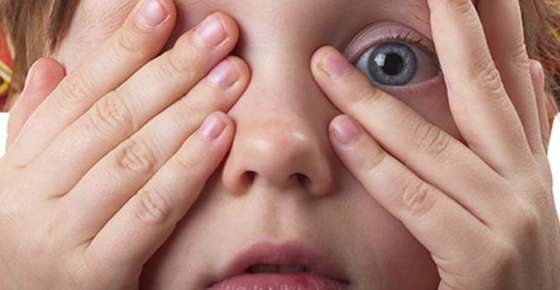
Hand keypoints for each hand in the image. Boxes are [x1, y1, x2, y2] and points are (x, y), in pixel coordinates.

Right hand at [0, 0, 248, 288]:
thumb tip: (54, 66)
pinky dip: (186, 169)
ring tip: (230, 74)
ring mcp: (63, 234)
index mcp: (22, 165)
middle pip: (113, 116)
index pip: (80, 92)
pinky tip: (219, 133)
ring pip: (134, 157)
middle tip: (219, 32)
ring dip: (187, 109)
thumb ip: (42, 127)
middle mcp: (36, 193)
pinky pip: (150, 211)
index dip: (123, 46)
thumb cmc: (38, 245)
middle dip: (171, 68)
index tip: (162, 8)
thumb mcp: (29, 186)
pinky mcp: (94, 273)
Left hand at [311, 0, 558, 288]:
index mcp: (528, 165)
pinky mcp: (480, 259)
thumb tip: (529, 73)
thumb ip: (521, 137)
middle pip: (482, 92)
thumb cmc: (507, 266)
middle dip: (454, 32)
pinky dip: (376, 164)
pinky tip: (341, 132)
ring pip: (431, 145)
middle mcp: (524, 184)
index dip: (491, 27)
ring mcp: (508, 220)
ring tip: (328, 66)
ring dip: (373, 102)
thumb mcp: (519, 196)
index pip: (509, 80)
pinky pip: (415, 199)